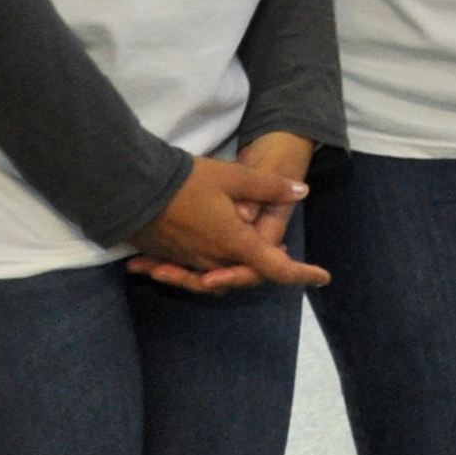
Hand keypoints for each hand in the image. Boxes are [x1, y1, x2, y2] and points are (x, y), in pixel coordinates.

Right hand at [126, 150, 328, 293]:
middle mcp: (212, 259)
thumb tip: (301, 191)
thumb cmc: (187, 181)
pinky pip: (190, 268)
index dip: (301, 273)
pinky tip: (218, 245)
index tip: (324, 277)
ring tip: (250, 249)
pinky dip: (204, 262)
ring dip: (233, 265)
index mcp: (233, 243)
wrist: (131, 188)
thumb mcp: (234, 177)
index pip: (274, 267)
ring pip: (218, 272)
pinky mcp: (167, 256)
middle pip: (245, 272)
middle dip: (264, 264)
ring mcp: (187, 260)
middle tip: (285, 254)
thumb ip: (269, 187)